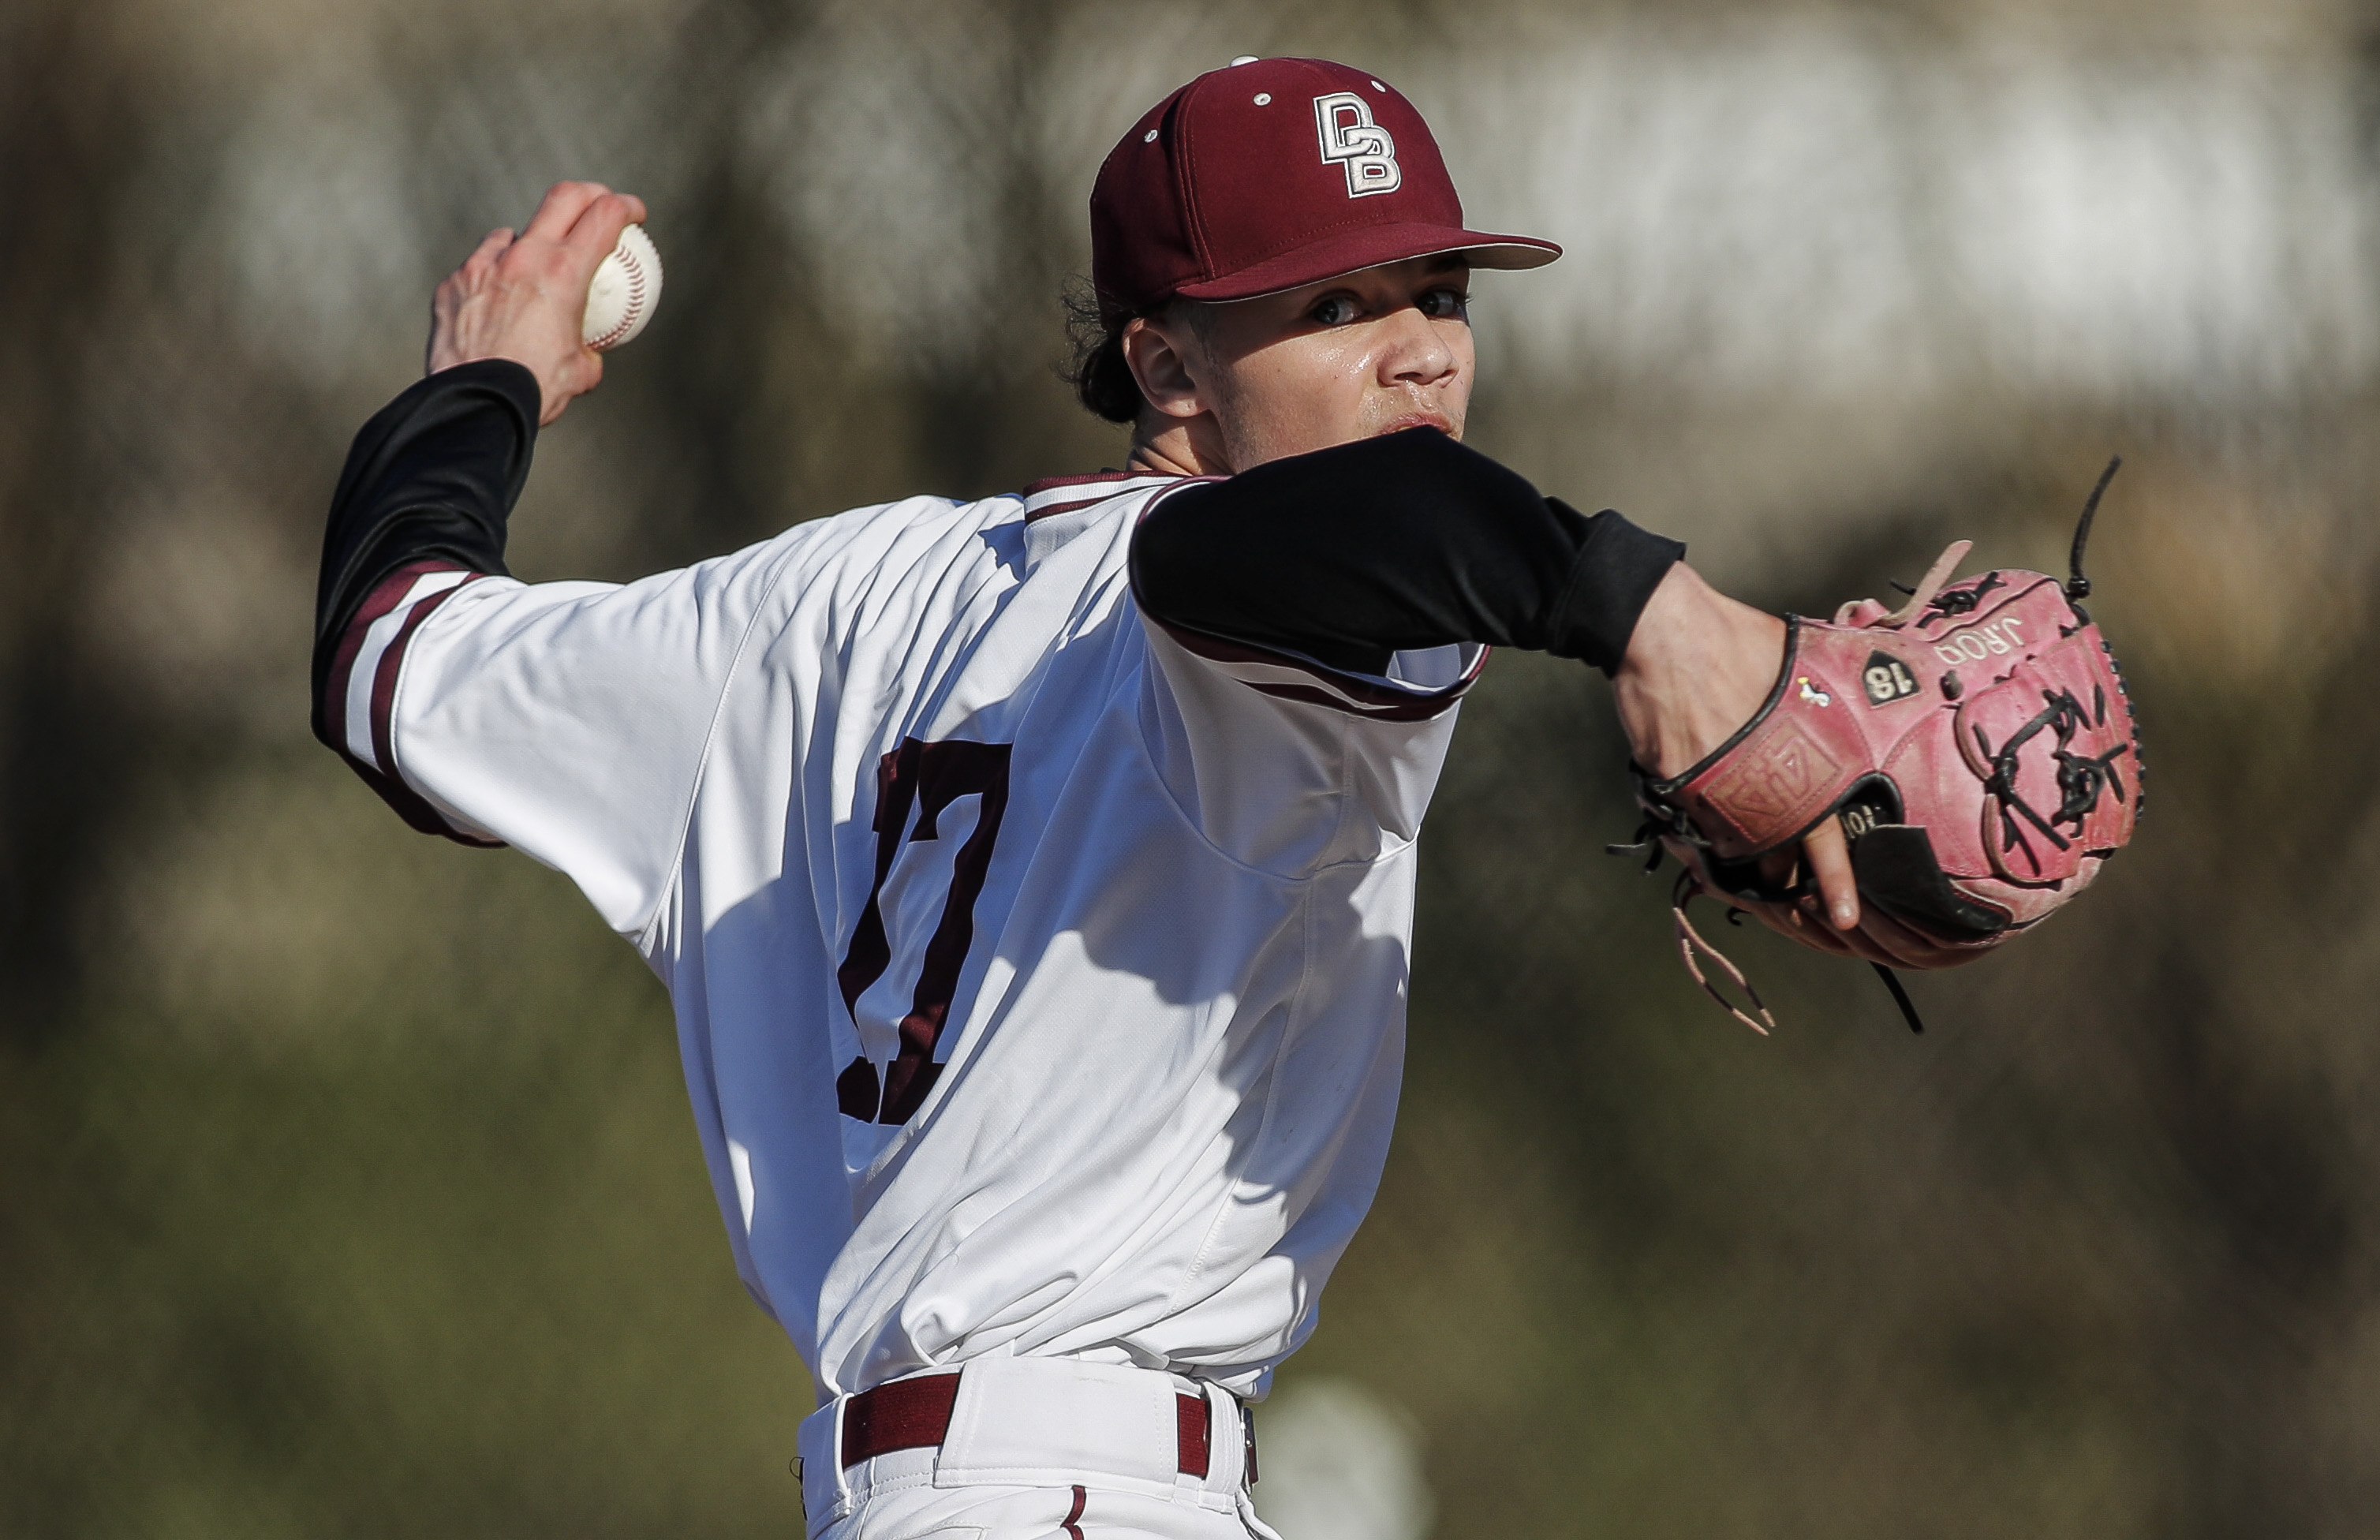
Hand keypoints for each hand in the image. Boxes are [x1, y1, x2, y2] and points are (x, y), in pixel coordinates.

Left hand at [426, 181, 646, 425]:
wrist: (476, 403)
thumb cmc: (534, 391)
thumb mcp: (579, 374)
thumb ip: (588, 352)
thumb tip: (590, 351)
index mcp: (565, 273)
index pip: (605, 216)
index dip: (626, 206)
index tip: (634, 213)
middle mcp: (524, 257)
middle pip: (564, 197)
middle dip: (589, 193)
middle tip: (598, 205)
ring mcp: (484, 265)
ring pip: (513, 234)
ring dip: (530, 244)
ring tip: (532, 270)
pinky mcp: (454, 282)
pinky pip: (479, 267)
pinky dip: (492, 278)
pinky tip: (494, 302)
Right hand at [1612, 565, 1977, 969]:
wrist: (1667, 633)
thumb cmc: (1742, 640)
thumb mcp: (1813, 656)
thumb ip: (1844, 683)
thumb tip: (1887, 666)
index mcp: (1807, 758)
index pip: (1826, 834)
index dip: (1835, 879)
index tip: (1844, 915)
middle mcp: (1763, 785)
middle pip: (1778, 855)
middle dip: (1787, 884)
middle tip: (1799, 904)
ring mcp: (1716, 792)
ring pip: (1737, 846)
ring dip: (1747, 859)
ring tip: (1757, 868)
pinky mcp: (1676, 788)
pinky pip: (1697, 824)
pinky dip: (1708, 828)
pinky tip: (1713, 825)